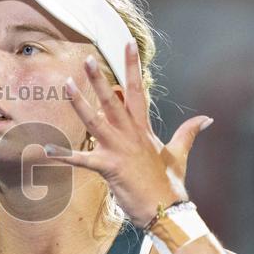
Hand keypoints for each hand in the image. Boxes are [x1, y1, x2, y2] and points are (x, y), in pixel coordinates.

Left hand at [44, 41, 212, 227]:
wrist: (168, 210)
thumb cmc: (170, 183)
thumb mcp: (179, 154)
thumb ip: (188, 133)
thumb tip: (207, 118)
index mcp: (143, 129)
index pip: (137, 91)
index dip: (132, 66)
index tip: (127, 44)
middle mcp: (130, 134)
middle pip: (113, 100)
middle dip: (99, 79)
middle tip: (86, 58)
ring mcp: (119, 150)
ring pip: (95, 121)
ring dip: (79, 103)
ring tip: (65, 85)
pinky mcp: (109, 167)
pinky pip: (82, 160)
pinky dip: (64, 155)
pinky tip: (46, 149)